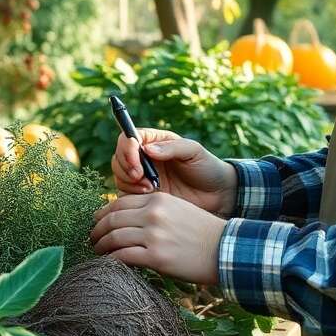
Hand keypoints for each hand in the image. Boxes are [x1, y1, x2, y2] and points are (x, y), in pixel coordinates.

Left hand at [90, 192, 226, 285]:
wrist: (224, 249)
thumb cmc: (201, 232)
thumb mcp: (177, 209)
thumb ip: (153, 210)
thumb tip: (126, 220)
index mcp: (157, 199)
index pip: (119, 203)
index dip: (103, 214)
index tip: (97, 222)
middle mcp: (152, 213)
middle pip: (112, 219)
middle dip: (97, 230)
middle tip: (91, 239)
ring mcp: (153, 235)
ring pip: (113, 238)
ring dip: (100, 246)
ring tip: (97, 252)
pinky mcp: (156, 257)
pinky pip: (122, 257)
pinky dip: (111, 260)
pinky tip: (108, 264)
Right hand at [112, 128, 236, 215]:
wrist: (217, 195)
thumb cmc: (207, 167)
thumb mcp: (193, 151)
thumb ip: (171, 148)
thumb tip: (146, 149)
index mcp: (154, 141)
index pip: (128, 138)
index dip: (127, 149)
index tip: (136, 162)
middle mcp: (144, 158)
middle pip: (118, 157)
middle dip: (126, 168)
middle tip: (142, 178)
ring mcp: (142, 177)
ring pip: (119, 176)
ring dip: (129, 182)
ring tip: (151, 189)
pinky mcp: (142, 196)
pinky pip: (125, 194)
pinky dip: (132, 196)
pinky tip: (150, 197)